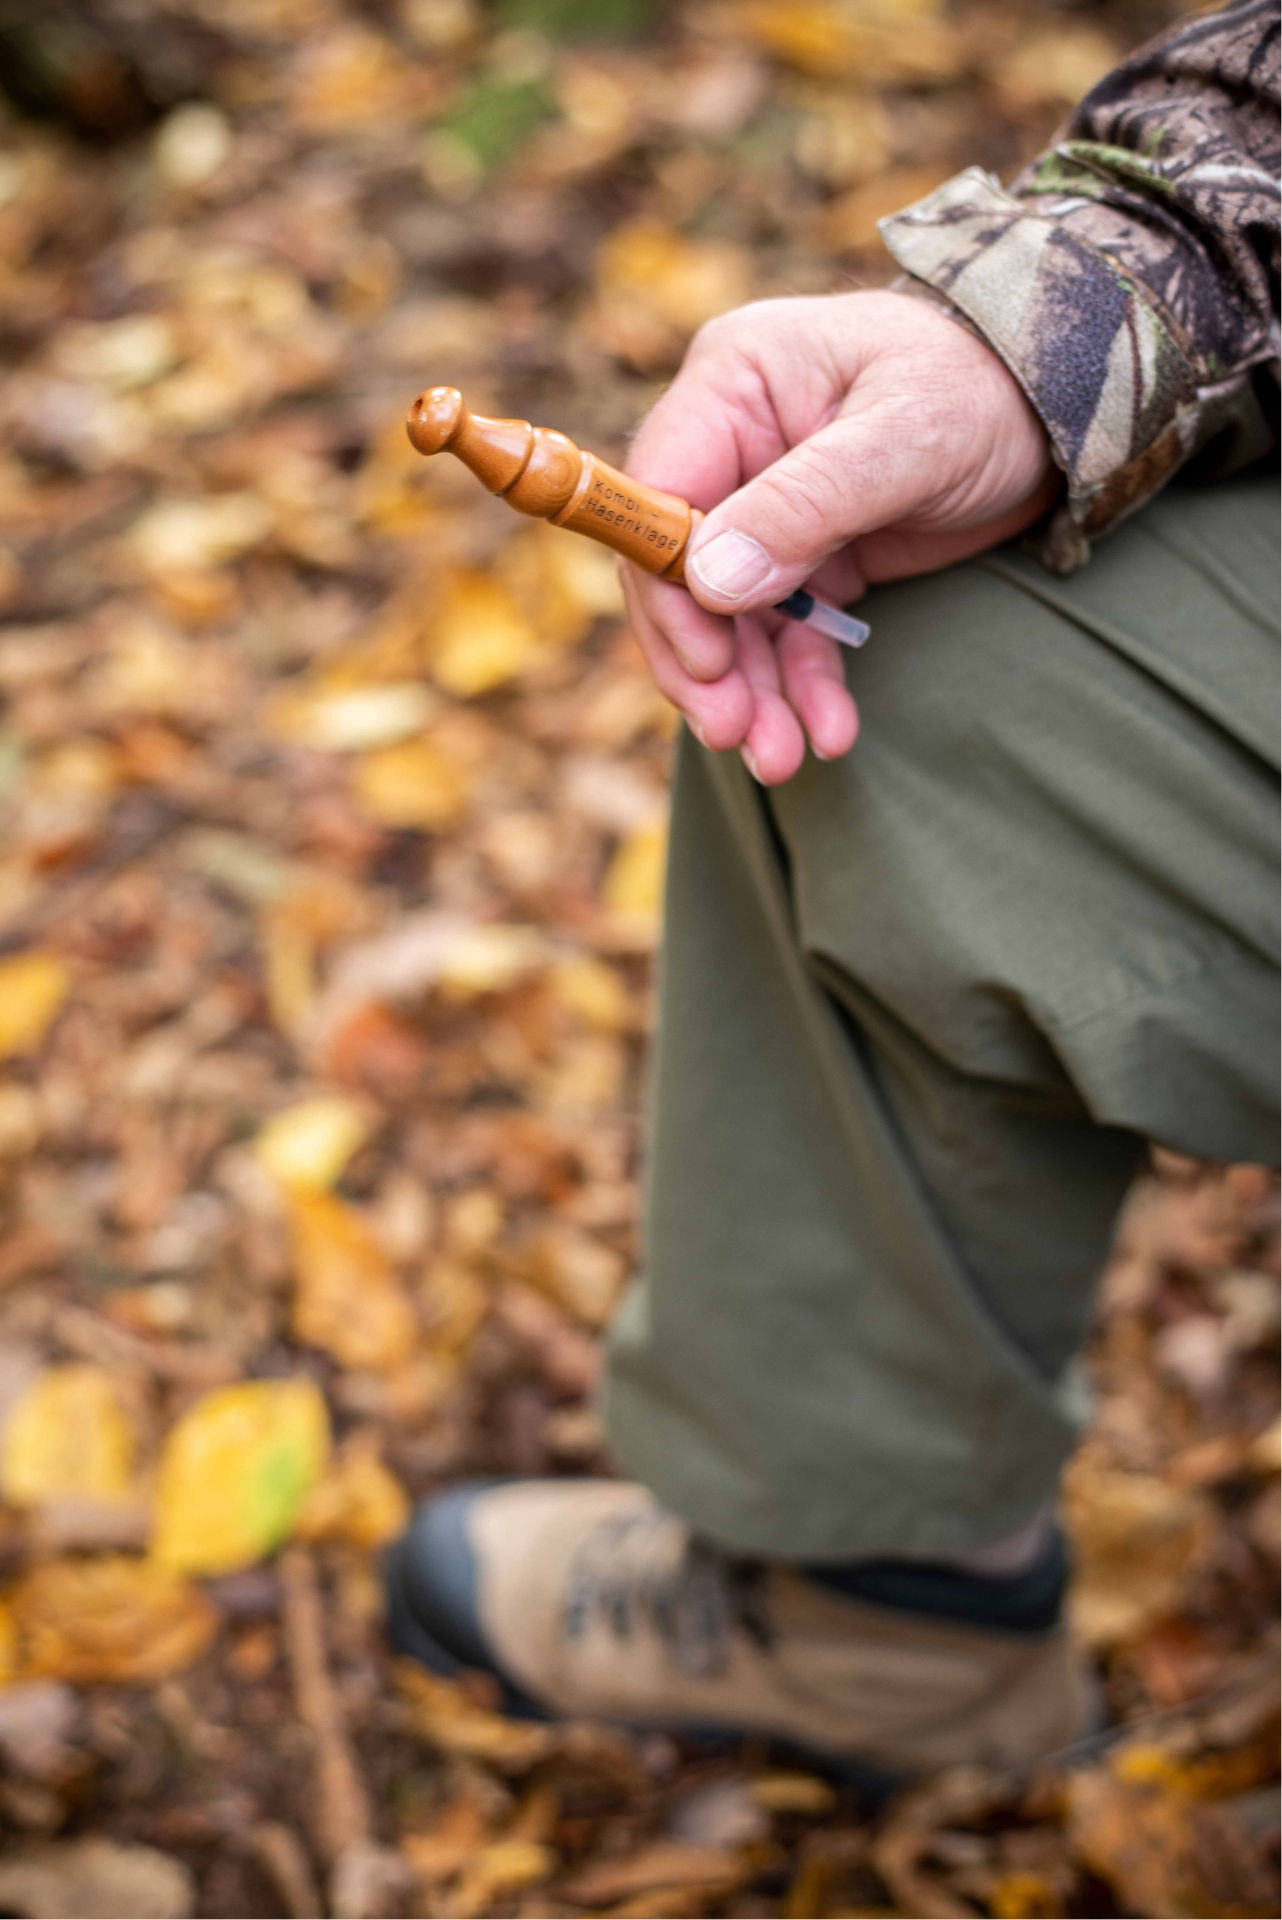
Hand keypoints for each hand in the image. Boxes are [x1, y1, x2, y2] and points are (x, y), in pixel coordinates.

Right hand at [621, 289, 1058, 783]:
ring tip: (781, 758)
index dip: (669, 586)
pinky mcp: (808, 558)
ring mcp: (766, 508)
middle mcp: (733, 445)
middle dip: (706, 663)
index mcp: (734, 384)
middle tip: (735, 734)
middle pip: (681, 572)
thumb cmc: (981, 389)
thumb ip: (804, 506)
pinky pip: (787, 634)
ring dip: (752, 694)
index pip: (659, 493)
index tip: (706, 662)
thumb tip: (709, 579)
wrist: (1055, 410)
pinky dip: (802, 686)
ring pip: (729, 619)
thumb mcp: (903, 438)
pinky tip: (828, 732)